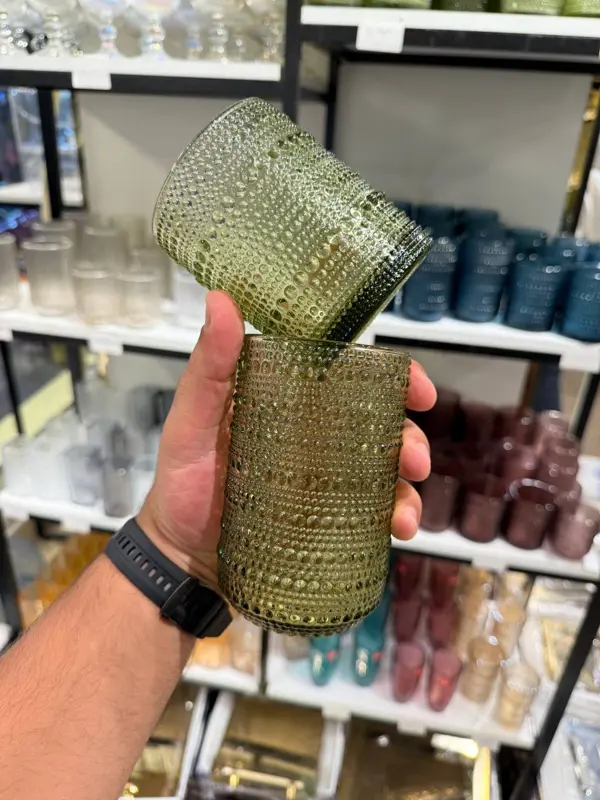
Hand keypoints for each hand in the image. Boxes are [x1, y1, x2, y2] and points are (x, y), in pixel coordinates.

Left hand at [138, 291, 435, 588]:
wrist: (180, 556)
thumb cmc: (183, 482)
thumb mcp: (191, 420)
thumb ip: (209, 366)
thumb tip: (221, 298)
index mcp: (292, 401)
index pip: (352, 376)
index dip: (394, 377)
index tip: (417, 389)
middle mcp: (317, 436)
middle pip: (381, 425)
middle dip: (409, 438)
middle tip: (413, 459)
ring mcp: (327, 480)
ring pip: (385, 471)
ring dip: (408, 486)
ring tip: (403, 512)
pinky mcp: (330, 519)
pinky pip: (373, 514)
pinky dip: (395, 518)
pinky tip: (396, 529)